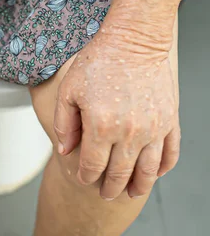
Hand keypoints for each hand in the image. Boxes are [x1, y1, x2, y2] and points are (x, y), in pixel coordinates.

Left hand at [54, 28, 179, 199]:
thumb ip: (65, 124)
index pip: (92, 165)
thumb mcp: (69, 91)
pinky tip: (154, 173)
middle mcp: (129, 132)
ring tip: (131, 193)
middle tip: (105, 194)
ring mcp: (153, 128)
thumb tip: (65, 151)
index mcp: (100, 126)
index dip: (86, 177)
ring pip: (147, 170)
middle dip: (110, 188)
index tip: (84, 180)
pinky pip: (170, 153)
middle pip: (120, 174)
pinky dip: (162, 168)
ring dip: (138, 186)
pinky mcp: (170, 121)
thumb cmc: (98, 62)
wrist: (134, 41)